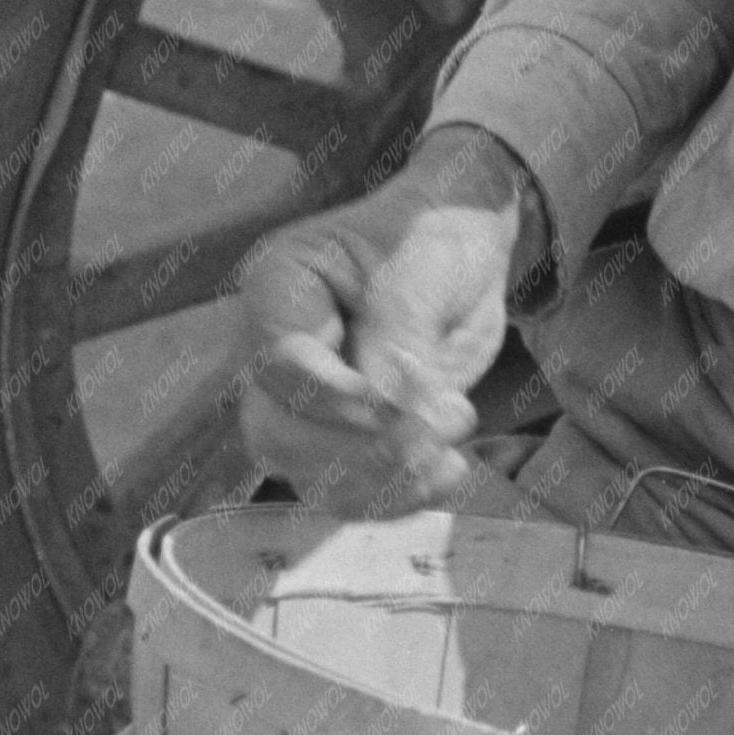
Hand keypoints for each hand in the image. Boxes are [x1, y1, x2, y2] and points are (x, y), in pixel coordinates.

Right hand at [232, 127, 539, 512]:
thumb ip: (399, 336)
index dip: (336, 399)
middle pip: (280, 434)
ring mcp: (304, 405)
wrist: (458, 249)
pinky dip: (400, 496)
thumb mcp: (419, 271)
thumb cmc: (429, 238)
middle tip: (439, 425)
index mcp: (278, 292)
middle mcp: (276, 355)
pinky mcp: (342, 440)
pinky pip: (350, 493)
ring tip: (451, 445)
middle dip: (363, 447)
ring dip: (387, 479)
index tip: (403, 403)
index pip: (278, 368)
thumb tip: (389, 409)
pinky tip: (451, 469)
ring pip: (311, 477)